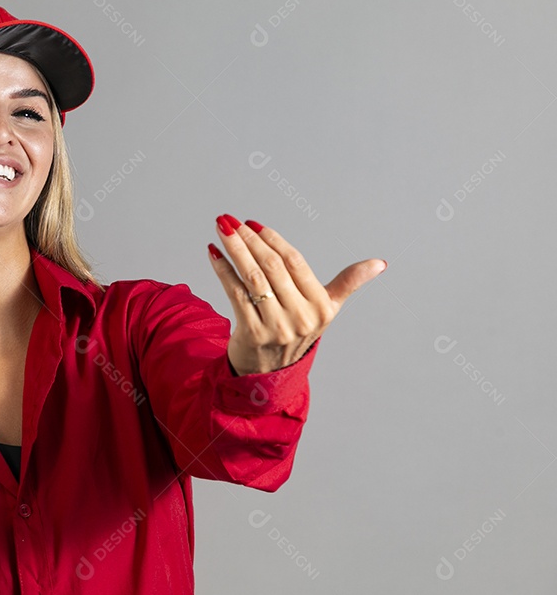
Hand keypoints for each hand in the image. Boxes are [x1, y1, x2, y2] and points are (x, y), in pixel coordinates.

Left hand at [207, 214, 384, 375]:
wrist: (270, 373)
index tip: (253, 223)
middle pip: (271, 266)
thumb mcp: (327, 309)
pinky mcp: (252, 334)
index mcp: (322, 306)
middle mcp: (301, 317)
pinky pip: (235, 293)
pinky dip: (223, 270)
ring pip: (251, 277)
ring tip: (221, 228)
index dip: (273, 239)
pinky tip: (213, 252)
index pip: (294, 262)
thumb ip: (348, 283)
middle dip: (248, 239)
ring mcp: (277, 327)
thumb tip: (380, 263)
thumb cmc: (297, 331)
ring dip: (234, 248)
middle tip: (229, 221)